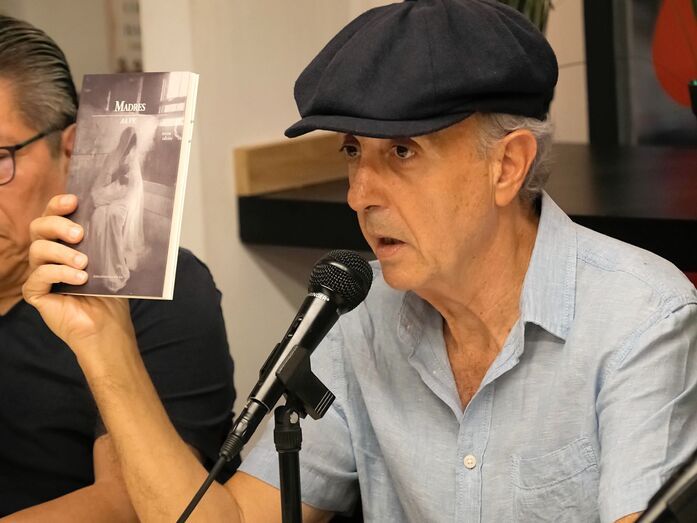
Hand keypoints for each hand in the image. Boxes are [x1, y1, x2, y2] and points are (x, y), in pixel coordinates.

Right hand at [22, 194, 135, 361]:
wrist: (107, 326)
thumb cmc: (110, 294)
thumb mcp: (110, 261)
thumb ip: (105, 240)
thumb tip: (115, 213)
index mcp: (64, 243)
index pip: (52, 216)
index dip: (58, 205)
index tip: (74, 200)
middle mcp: (48, 255)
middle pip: (38, 227)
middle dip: (57, 224)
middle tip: (79, 234)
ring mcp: (40, 273)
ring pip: (37, 249)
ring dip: (62, 253)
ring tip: (84, 263)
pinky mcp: (36, 292)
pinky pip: (39, 275)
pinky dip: (60, 273)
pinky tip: (80, 280)